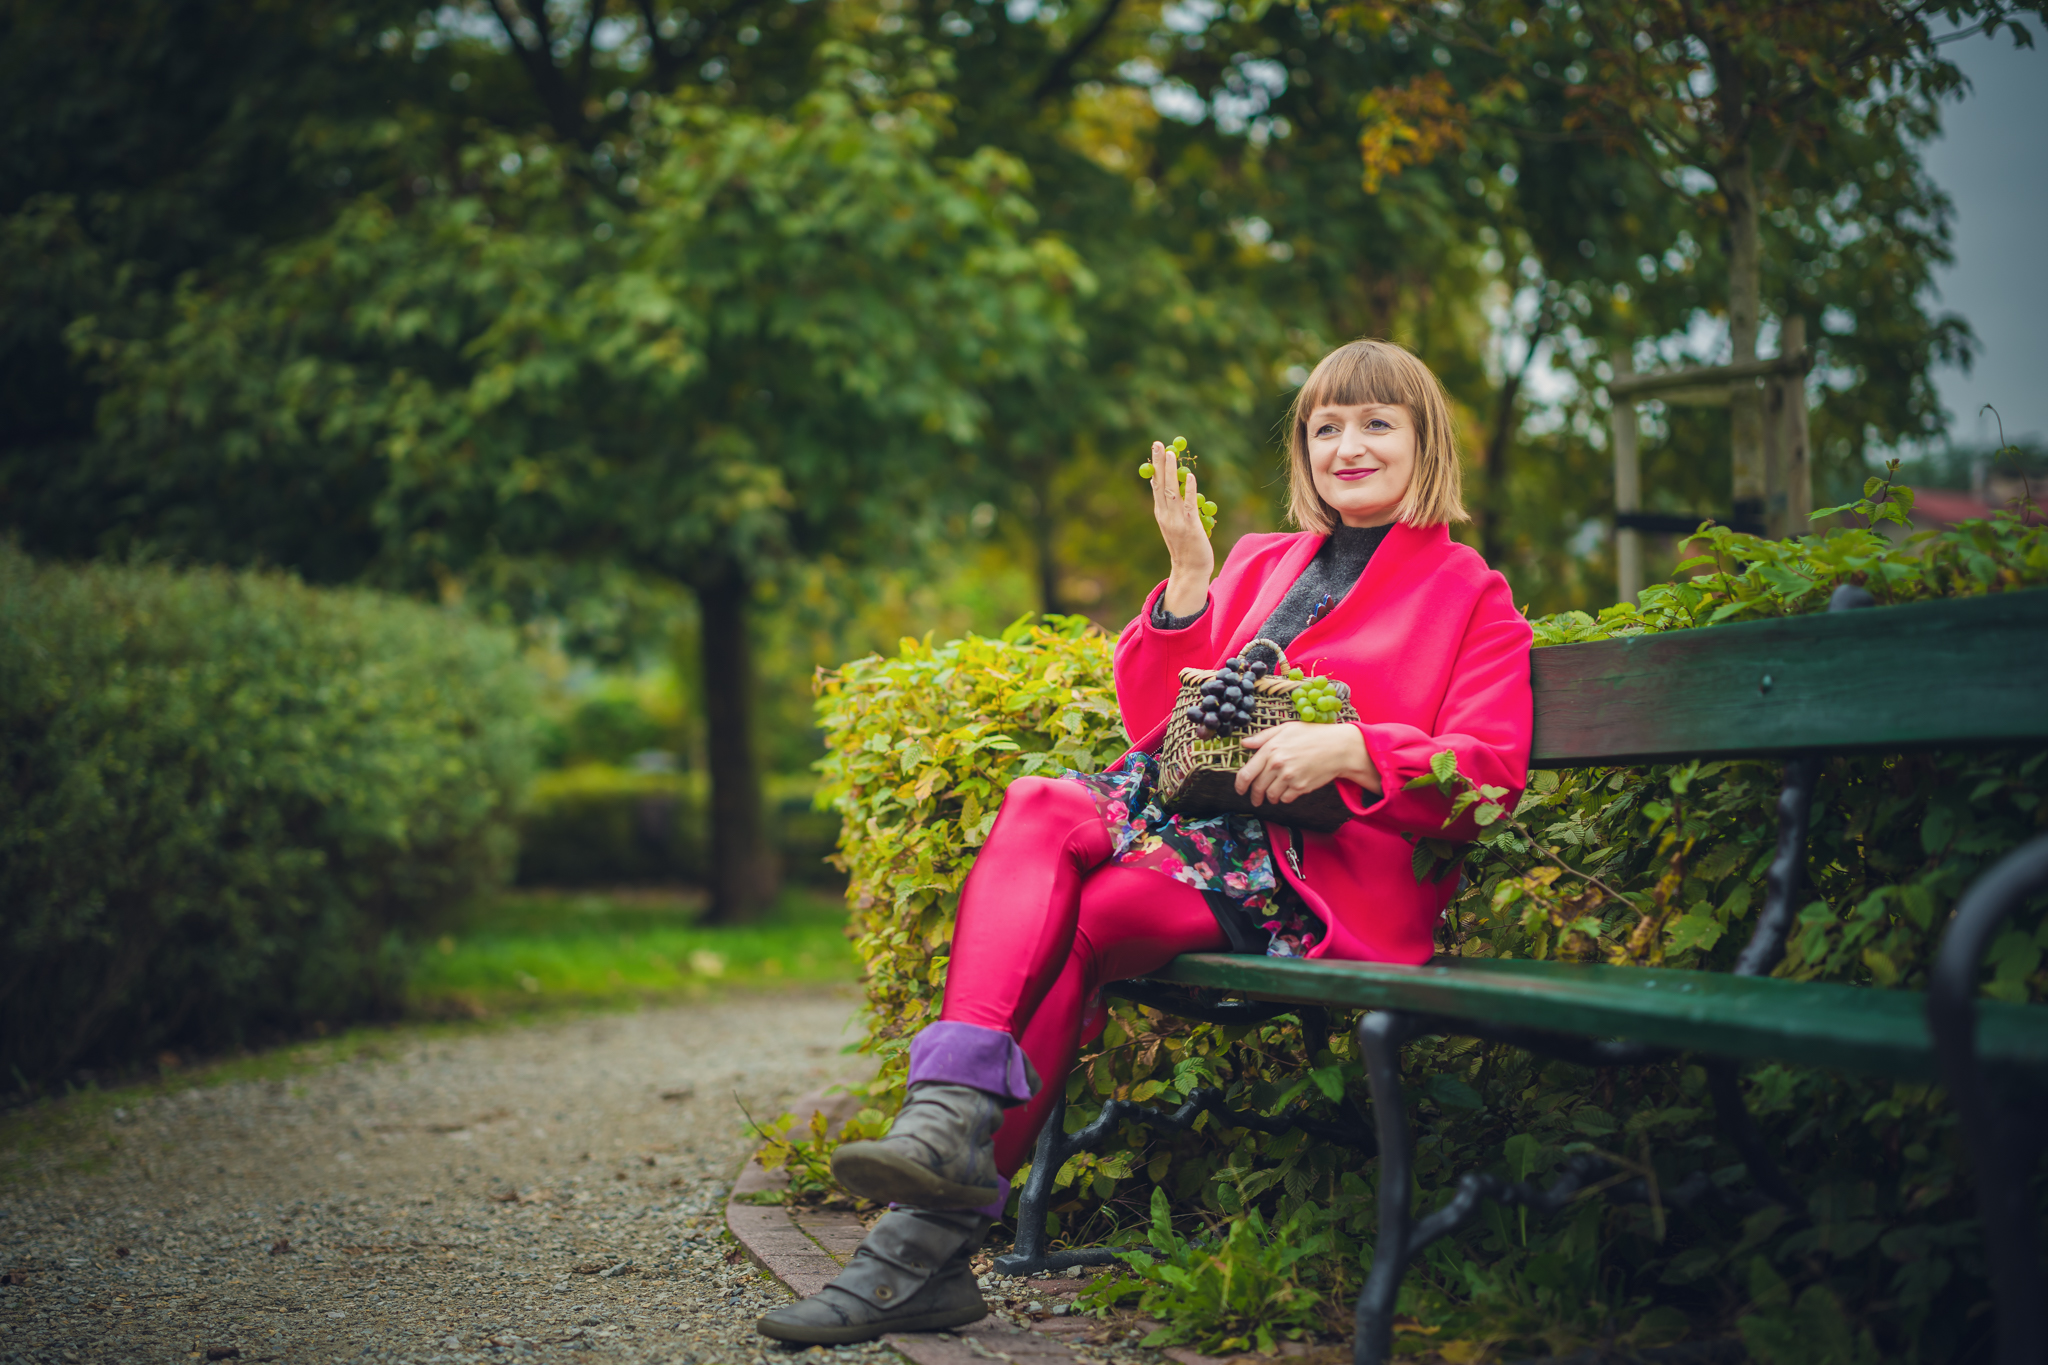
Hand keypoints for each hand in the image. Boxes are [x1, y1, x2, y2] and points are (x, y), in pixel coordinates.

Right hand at [1148, 442, 1213, 615]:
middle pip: (1161, 484)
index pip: (1155, 486)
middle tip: (1158, 444)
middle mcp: (1166, 515)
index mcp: (1161, 514)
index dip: (1155, 467)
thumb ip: (1173, 507)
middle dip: (1159, 463)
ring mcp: (1177, 521)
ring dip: (1171, 472)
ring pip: (1172, 491)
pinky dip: (1188, 490)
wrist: (1190, 569)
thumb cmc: (1186, 546)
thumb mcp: (1174, 524)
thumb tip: (1175, 487)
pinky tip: (1189, 477)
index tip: (1154, 450)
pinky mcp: (1190, 526)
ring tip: (1171, 454)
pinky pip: (1189, 505)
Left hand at [1236, 722, 1379, 805]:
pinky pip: (1285, 799)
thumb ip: (1263, 737)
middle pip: (1257, 788)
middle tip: (1256, 799)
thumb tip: (1244, 743)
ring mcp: (1289, 777)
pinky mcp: (1300, 787)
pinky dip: (1284, 798)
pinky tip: (1287, 791)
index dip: (1240, 786)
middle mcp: (1277, 765)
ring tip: (1272, 795)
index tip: (1240, 790)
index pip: (1246, 774)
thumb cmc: (1313, 734)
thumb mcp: (1286, 728)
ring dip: (1269, 797)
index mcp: (1270, 750)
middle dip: (1255, 796)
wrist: (1338, 747)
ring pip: (1271, 796)